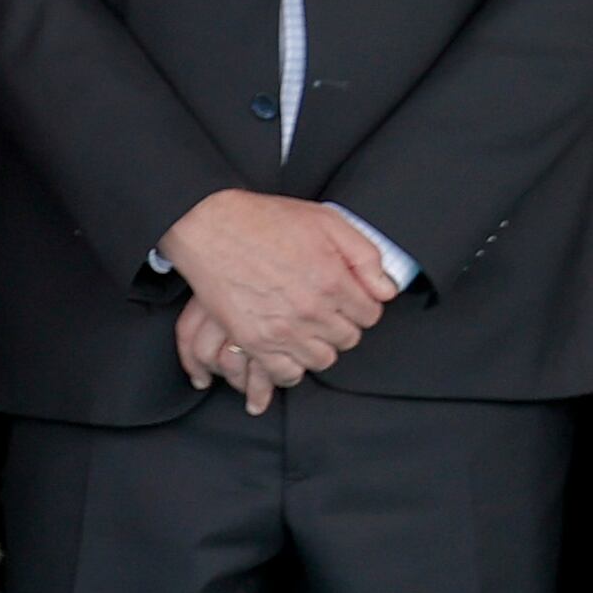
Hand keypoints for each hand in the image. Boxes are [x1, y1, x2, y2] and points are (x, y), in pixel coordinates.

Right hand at [162, 190, 398, 399]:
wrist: (206, 224)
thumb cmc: (262, 219)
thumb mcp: (325, 220)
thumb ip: (365, 255)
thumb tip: (385, 290)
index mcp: (333, 281)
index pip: (370, 314)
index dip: (359, 304)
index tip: (345, 297)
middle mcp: (312, 310)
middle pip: (348, 338)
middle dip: (339, 323)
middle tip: (322, 309)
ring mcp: (282, 329)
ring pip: (321, 359)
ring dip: (317, 345)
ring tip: (304, 327)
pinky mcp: (253, 339)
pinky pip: (286, 373)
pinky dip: (290, 365)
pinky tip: (285, 346)